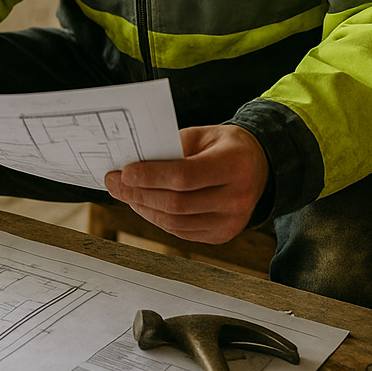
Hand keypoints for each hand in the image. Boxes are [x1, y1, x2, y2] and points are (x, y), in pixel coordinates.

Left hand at [104, 123, 269, 244]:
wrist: (258, 166)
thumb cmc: (225, 146)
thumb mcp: (201, 135)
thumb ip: (171, 148)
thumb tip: (133, 164)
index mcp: (235, 165)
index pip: (185, 176)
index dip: (151, 176)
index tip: (123, 172)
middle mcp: (238, 197)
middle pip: (177, 203)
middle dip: (138, 193)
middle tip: (113, 183)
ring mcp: (232, 221)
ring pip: (175, 222)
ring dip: (143, 208)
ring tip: (125, 193)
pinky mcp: (223, 235)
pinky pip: (181, 232)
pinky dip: (157, 219)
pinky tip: (144, 204)